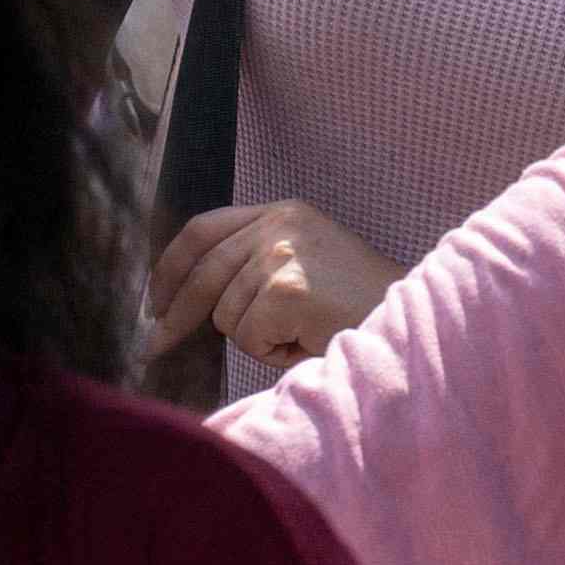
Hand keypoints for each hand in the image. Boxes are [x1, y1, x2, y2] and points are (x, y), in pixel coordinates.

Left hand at [152, 198, 398, 374]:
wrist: (411, 321)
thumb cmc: (360, 305)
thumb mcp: (304, 265)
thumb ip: (253, 264)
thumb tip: (182, 300)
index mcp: (283, 212)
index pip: (203, 230)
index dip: (169, 267)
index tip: (154, 299)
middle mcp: (279, 224)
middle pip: (202, 272)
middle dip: (173, 315)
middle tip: (153, 346)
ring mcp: (281, 254)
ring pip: (225, 315)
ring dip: (256, 339)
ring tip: (302, 333)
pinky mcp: (286, 288)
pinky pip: (248, 337)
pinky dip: (273, 352)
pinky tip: (309, 339)